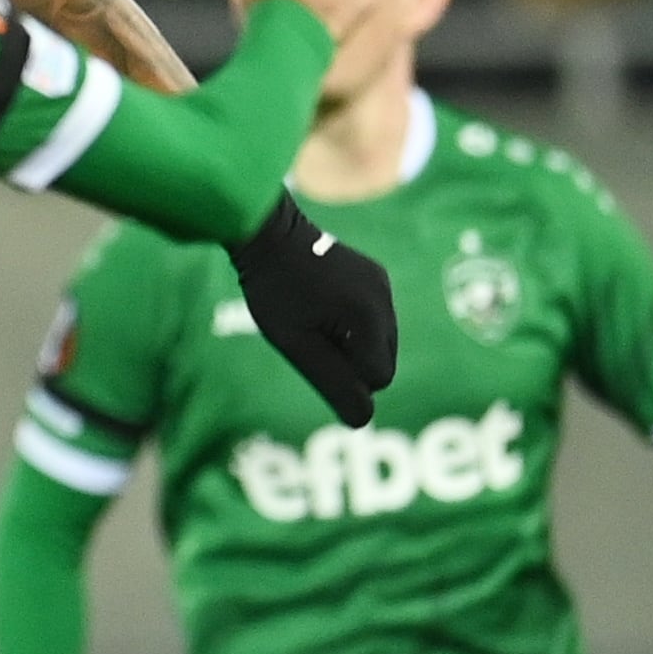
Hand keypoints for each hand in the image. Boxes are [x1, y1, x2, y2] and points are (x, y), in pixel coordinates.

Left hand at [229, 195, 396, 425]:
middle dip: (349, 361)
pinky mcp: (374, 275)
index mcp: (370, 319)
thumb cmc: (274, 292)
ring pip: (378, 341)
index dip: (343, 377)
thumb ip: (332, 383)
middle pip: (381, 361)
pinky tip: (319, 305)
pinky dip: (351, 324)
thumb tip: (363, 422)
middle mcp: (385, 300)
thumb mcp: (297, 345)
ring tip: (310, 318)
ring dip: (349, 343)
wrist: (267, 232)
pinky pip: (372, 318)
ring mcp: (382, 284)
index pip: (376, 378)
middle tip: (308, 336)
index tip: (311, 351)